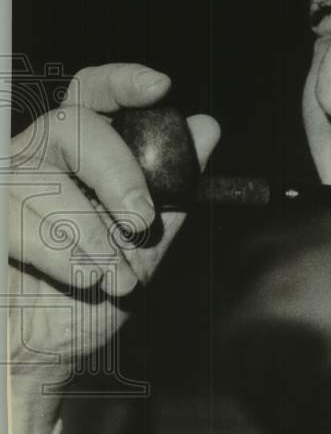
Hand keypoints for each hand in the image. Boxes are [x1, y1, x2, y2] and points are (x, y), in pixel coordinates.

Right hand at [7, 63, 219, 433]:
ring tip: (117, 276)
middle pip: (72, 125)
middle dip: (116, 171)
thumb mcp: (145, 241)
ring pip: (47, 180)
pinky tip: (86, 279)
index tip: (160, 88)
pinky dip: (65, 256)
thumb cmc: (91, 293)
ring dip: (94, 237)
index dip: (122, 81)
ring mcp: (5, 186)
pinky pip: (21, 223)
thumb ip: (172, 188)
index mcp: (78, 154)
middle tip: (143, 218)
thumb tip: (206, 127)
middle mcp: (36, 157)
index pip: (93, 93)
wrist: (44, 352)